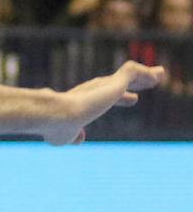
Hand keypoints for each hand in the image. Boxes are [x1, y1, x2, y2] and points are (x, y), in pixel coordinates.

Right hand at [41, 61, 165, 145]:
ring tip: (160, 74)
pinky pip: (132, 73)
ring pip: (126, 76)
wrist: (51, 114)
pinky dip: (145, 73)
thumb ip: (73, 136)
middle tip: (148, 83)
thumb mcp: (63, 136)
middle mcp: (90, 91)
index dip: (119, 98)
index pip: (101, 97)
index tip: (133, 98)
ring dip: (144, 75)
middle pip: (114, 84)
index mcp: (79, 102)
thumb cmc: (53, 126)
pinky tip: (157, 76)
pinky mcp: (111, 83)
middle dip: (130, 83)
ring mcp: (100, 86)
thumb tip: (80, 139)